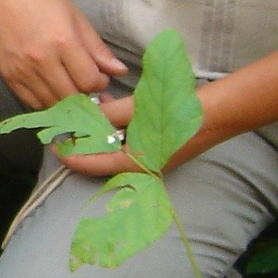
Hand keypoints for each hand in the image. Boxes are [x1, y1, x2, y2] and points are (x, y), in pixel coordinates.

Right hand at [0, 0, 128, 109]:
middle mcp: (41, 60)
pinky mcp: (8, 76)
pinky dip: (45, 101)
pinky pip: (32, 102)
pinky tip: (50, 87)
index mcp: (63, 42)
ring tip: (68, 84)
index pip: (89, 81)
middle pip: (72, 97)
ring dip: (65, 100)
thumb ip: (97, 49)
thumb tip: (120, 71)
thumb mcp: (76, 18)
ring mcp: (22, 70)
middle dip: (84, 93)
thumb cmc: (42, 1)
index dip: (100, 82)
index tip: (98, 75)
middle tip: (84, 81)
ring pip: (52, 104)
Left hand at [58, 91, 220, 178]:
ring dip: (97, 137)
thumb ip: (107, 115)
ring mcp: (153, 159)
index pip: (92, 165)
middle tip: (60, 130)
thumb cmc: (181, 110)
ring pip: (115, 151)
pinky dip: (114, 132)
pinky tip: (107, 113)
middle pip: (102, 161)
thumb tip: (79, 119)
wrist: (225, 110)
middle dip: (81, 146)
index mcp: (137, 165)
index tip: (51, 143)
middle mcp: (144, 168)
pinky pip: (128, 144)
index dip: (69, 155)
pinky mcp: (160, 148)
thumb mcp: (139, 109)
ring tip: (79, 119)